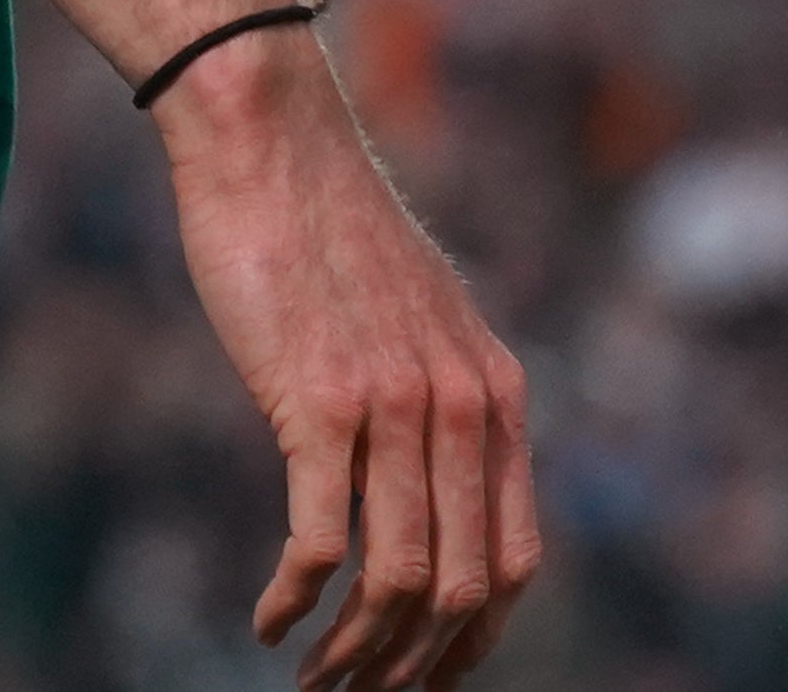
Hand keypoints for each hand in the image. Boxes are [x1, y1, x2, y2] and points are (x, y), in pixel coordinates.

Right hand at [156, 29, 541, 688]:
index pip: (518, 556)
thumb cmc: (334, 241)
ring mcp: (399, 405)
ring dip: (353, 654)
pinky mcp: (322, 403)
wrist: (276, 150)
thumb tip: (430, 488)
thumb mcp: (421, 327)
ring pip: (398, 580)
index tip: (430, 679)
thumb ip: (440, 402)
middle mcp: (465, 405)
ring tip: (313, 681)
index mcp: (499, 394)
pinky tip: (269, 620)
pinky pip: (323, 542)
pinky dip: (295, 602)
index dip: (478, 639)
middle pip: (463, 587)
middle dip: (413, 667)